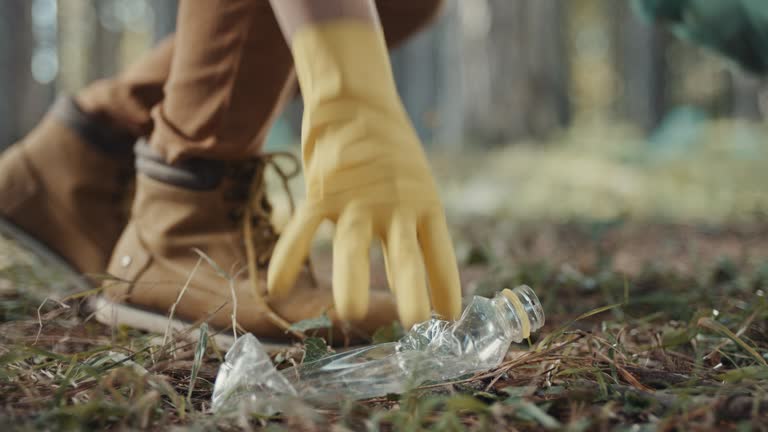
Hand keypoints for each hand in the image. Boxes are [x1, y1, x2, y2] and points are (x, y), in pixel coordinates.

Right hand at [266, 22, 460, 328]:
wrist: (357, 101)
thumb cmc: (391, 153)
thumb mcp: (416, 188)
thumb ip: (414, 233)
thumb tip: (418, 282)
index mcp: (426, 204)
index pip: (440, 252)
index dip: (446, 285)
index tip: (450, 316)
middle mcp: (396, 204)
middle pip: (404, 254)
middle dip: (410, 290)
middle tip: (415, 323)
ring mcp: (358, 198)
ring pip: (352, 245)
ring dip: (351, 279)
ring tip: (348, 313)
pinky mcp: (323, 190)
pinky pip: (303, 228)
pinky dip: (288, 256)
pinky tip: (276, 287)